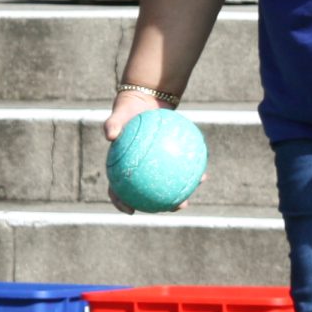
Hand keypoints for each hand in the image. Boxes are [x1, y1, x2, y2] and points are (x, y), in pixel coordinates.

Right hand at [103, 86, 197, 213]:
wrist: (145, 101)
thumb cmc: (128, 108)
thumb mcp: (119, 113)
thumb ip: (113, 123)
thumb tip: (110, 135)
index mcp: (122, 167)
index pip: (117, 189)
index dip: (121, 203)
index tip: (130, 211)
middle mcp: (138, 171)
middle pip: (145, 195)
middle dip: (158, 206)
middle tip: (169, 208)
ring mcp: (154, 167)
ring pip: (164, 186)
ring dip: (176, 195)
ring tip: (187, 200)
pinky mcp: (167, 159)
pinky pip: (178, 168)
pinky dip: (188, 173)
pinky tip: (202, 175)